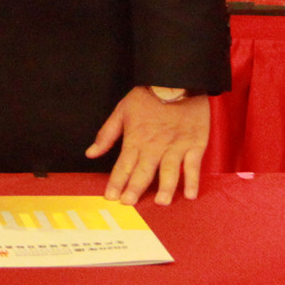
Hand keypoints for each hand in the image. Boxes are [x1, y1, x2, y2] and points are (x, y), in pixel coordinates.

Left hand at [85, 87, 210, 205]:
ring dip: (164, 187)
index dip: (116, 181)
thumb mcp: (121, 111)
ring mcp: (175, 145)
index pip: (123, 164)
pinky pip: (193, 165)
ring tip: (160, 202)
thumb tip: (90, 153)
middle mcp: (154, 145)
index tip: (110, 197)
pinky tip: (189, 195)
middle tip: (129, 204)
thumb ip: (106, 134)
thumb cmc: (147, 96)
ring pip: (169, 170)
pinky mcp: (194, 144)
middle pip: (143, 170)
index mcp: (135, 138)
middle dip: (134, 188)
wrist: (177, 80)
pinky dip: (192, 180)